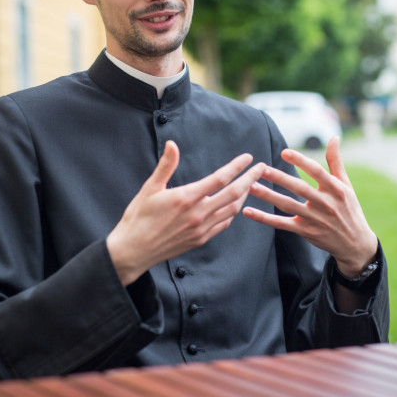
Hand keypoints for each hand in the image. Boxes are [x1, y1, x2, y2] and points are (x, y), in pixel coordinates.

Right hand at [107, 141, 266, 285]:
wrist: (133, 251)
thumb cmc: (138, 218)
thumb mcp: (150, 188)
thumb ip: (166, 165)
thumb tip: (172, 144)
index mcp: (186, 198)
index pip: (219, 178)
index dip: (236, 166)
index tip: (248, 157)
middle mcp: (198, 214)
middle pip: (233, 194)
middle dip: (250, 179)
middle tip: (262, 168)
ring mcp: (201, 229)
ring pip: (232, 210)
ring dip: (244, 196)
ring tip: (251, 185)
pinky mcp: (200, 239)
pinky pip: (223, 224)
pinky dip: (233, 213)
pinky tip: (234, 206)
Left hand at [243, 137, 376, 276]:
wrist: (355, 243)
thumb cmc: (349, 209)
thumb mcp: (346, 185)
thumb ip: (335, 161)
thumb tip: (334, 138)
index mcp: (335, 189)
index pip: (316, 171)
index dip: (301, 161)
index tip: (284, 152)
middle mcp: (325, 204)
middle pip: (300, 188)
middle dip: (280, 178)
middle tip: (261, 168)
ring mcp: (314, 219)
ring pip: (288, 206)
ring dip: (269, 196)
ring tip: (251, 186)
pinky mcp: (305, 231)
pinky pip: (281, 224)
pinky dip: (264, 218)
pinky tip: (248, 211)